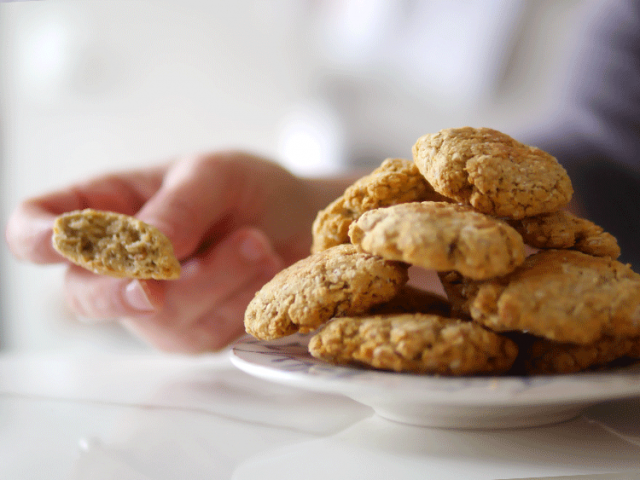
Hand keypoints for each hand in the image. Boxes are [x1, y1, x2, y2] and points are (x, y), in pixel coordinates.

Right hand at [6, 151, 337, 351]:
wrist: (295, 219)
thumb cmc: (244, 188)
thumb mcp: (214, 176)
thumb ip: (178, 208)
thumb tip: (143, 255)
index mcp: (105, 210)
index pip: (37, 228)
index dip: (36, 237)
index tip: (60, 239)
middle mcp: (117, 267)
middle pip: (85, 296)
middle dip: (127, 286)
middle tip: (167, 267)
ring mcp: (154, 308)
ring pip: (161, 317)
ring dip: (218, 279)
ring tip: (256, 242)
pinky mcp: (195, 334)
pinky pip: (208, 333)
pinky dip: (242, 299)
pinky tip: (264, 268)